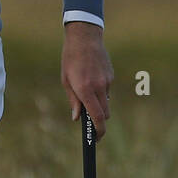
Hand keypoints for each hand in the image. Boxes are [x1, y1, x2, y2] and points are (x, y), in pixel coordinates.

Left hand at [61, 22, 113, 138]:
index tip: (97, 139)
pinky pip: (107, 90)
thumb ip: (73, 100)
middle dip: (100, 121)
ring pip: (107, 103)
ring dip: (100, 106)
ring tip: (87, 96)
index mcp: (84, 89)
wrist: (85, 38)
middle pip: (105, 113)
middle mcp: (98, 87)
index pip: (96, 116)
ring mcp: (107, 81)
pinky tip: (92, 80)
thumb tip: (77, 118)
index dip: (99, 130)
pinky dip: (101, 92)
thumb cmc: (71, 60)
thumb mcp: (66, 81)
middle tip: (91, 124)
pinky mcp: (111, 76)